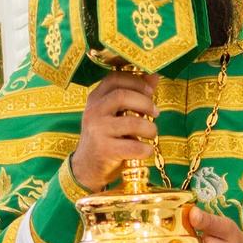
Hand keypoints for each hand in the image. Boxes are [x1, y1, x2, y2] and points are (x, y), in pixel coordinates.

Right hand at [71, 72, 159, 191]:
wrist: (86, 167)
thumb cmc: (105, 137)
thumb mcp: (114, 114)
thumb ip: (133, 94)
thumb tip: (154, 76)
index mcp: (95, 99)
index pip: (114, 78)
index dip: (136, 81)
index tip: (150, 91)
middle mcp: (93, 111)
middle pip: (123, 96)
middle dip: (146, 103)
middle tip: (156, 112)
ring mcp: (97, 131)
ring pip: (132, 122)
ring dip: (150, 128)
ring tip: (152, 133)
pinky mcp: (104, 150)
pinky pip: (134, 146)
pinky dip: (146, 149)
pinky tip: (147, 150)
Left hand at [163, 206, 242, 242]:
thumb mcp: (227, 228)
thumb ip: (208, 221)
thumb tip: (191, 212)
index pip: (183, 241)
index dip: (178, 226)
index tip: (179, 212)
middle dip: (173, 228)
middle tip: (179, 214)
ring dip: (172, 234)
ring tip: (182, 224)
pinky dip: (172, 241)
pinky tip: (181, 235)